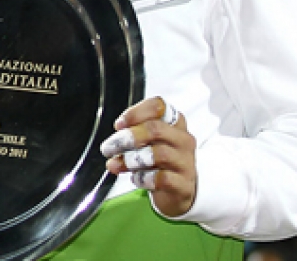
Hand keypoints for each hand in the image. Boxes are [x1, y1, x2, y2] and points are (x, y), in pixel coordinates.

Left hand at [101, 97, 196, 216]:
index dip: (135, 113)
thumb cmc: (157, 161)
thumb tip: (117, 135)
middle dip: (128, 137)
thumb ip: (131, 135)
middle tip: (110, 147)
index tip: (119, 125)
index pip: (158, 106)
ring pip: (159, 153)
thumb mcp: (145, 142)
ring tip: (118, 165)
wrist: (175, 190)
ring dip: (132, 159)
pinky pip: (163, 178)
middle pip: (156, 129)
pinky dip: (143, 178)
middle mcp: (183, 139)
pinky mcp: (184, 184)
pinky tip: (135, 179)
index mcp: (174, 123)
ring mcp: (186, 162)